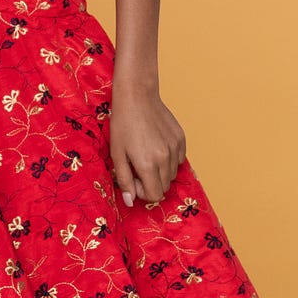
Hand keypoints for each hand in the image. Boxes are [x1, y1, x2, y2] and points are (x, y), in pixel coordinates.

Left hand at [107, 86, 186, 206]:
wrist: (137, 96)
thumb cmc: (122, 124)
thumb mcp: (116, 153)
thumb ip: (124, 180)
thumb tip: (129, 201)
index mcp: (147, 164)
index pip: (154, 195)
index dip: (142, 192)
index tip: (133, 178)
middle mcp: (165, 158)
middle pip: (164, 187)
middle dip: (151, 183)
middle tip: (137, 166)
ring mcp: (175, 148)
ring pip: (172, 174)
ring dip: (160, 171)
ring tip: (146, 154)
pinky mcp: (181, 139)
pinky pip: (179, 159)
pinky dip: (169, 159)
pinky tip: (156, 146)